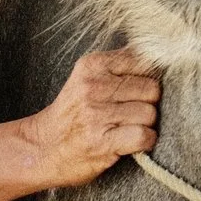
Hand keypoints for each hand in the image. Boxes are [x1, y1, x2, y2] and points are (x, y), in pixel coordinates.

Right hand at [20, 47, 160, 187]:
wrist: (42, 148)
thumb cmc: (73, 113)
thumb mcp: (87, 78)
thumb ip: (119, 64)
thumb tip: (159, 52)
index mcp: (93, 65)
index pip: (144, 61)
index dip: (148, 78)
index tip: (138, 91)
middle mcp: (93, 86)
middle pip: (152, 89)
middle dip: (148, 103)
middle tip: (131, 112)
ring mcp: (96, 114)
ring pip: (150, 113)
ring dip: (145, 124)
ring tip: (127, 127)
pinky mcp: (102, 141)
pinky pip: (144, 136)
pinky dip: (145, 141)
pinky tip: (132, 142)